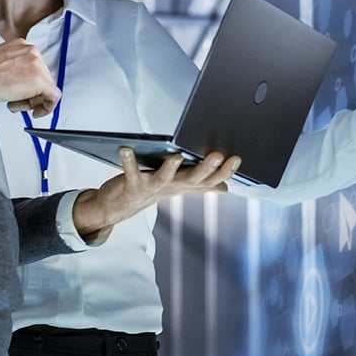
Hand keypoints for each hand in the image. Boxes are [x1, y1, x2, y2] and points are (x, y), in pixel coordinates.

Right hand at [0, 38, 60, 116]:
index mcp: (21, 45)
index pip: (35, 68)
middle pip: (43, 78)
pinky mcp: (40, 80)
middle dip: (31, 94)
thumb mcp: (0, 64)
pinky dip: (46, 108)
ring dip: (32, 101)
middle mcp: (32, 51)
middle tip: (16, 101)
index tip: (23, 93)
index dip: (29, 85)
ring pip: (47, 88)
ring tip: (14, 103)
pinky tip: (35, 112)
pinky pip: (53, 97)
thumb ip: (14, 69)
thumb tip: (21, 82)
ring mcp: (37, 64)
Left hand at [71, 149, 239, 237]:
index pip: (210, 180)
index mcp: (184, 184)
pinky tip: (126, 148)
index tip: (237, 158)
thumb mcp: (179, 187)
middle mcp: (171, 187)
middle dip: (206, 168)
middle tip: (218, 155)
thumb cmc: (151, 190)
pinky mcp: (132, 184)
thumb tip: (225, 187)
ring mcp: (152, 187)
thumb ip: (202, 185)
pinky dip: (128, 160)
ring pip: (164, 178)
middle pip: (192, 179)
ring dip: (170, 168)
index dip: (224, 171)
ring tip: (176, 156)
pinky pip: (130, 171)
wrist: (119, 207)